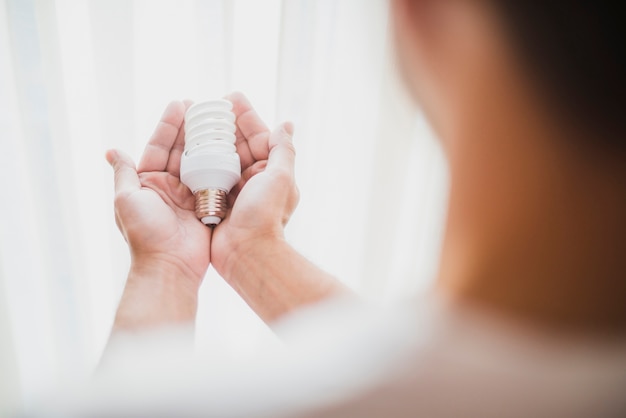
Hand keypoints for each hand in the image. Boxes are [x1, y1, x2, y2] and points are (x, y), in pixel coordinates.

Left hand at [106, 101, 211, 288]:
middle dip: (191, 128)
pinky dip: (223, 163)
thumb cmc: (145, 234)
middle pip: (182, 151)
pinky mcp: (208, 206)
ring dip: (208, 142)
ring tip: (218, 121)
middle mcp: (170, 186)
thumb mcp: (127, 199)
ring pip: (200, 162)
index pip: (159, 146)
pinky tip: (231, 146)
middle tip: (203, 106)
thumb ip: (124, 173)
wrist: (170, 265)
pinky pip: (216, 179)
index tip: (180, 104)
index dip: (169, 125)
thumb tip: (111, 150)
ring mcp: (190, 196)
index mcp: (149, 182)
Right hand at [211, 92, 298, 278]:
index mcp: (269, 171)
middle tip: (208, 104)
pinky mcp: (215, 201)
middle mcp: (252, 179)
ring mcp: (233, 190)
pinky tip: (185, 146)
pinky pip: (205, 175)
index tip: (231, 97)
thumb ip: (283, 150)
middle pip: (236, 144)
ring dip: (208, 139)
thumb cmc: (266, 216)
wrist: (247, 253)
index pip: (258, 136)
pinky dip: (197, 160)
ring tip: (193, 119)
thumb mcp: (281, 178)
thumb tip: (286, 124)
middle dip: (223, 123)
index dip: (245, 116)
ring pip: (219, 157)